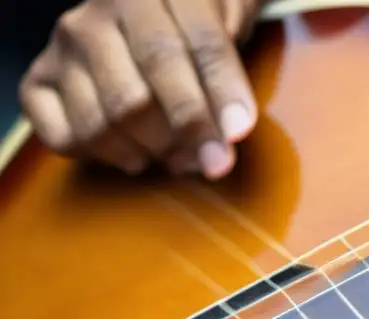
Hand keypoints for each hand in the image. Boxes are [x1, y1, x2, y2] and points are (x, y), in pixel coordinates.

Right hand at [19, 0, 264, 178]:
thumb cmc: (193, 28)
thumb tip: (230, 126)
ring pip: (105, 121)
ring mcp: (65, 47)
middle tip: (214, 161)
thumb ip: (230, 64)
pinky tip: (133, 151)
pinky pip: (66, 137)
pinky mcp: (39, 79)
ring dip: (147, 150)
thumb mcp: (226, 20)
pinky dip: (105, 156)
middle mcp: (99, 14)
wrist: (144, 16)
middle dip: (183, 136)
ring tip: (174, 152)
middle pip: (141, 95)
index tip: (238, 132)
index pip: (196, 44)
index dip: (221, 93)